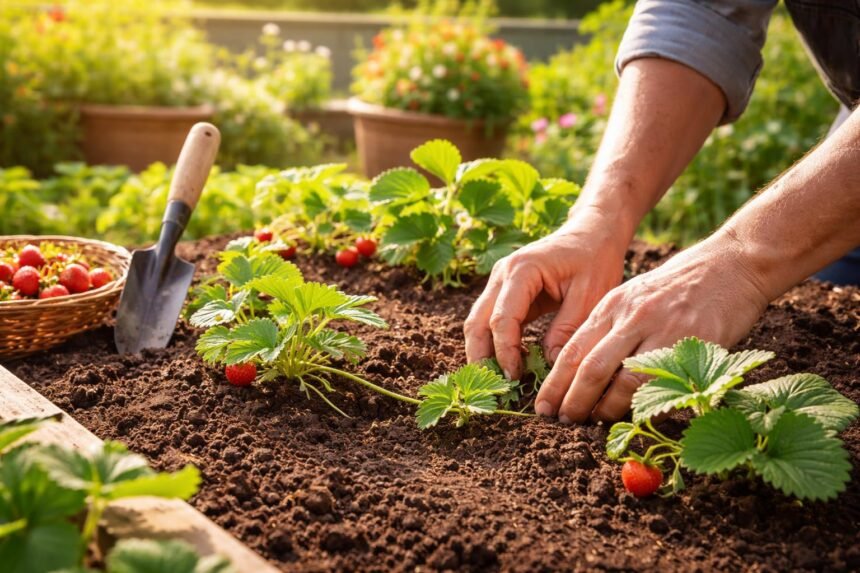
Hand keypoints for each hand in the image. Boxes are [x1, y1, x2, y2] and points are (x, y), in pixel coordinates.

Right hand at [464, 205, 628, 379]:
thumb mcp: (590, 295)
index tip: (516, 378)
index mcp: (522, 270)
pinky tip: (507, 365)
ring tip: (497, 382)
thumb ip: (568, 328)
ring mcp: (499, 282)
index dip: (506, 352)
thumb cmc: (595, 259)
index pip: (502, 319)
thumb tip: (550, 364)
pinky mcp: (505, 291)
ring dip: (483, 352)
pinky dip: (493, 343)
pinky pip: (490, 320)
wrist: (593, 232)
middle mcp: (502, 274)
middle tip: (494, 389)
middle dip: (482, 357)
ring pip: (478, 322)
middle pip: (477, 322)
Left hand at [534, 237, 770, 422]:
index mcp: (612, 305)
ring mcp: (663, 330)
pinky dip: (647, 407)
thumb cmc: (678, 286)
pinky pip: (665, 385)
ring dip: (606, 410)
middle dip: (572, 401)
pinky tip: (636, 418)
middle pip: (590, 369)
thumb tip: (583, 372)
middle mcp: (632, 317)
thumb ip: (611, 329)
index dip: (554, 383)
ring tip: (595, 423)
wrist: (731, 264)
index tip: (542, 405)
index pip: (573, 350)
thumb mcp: (634, 296)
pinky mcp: (693, 344)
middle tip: (561, 421)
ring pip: (623, 382)